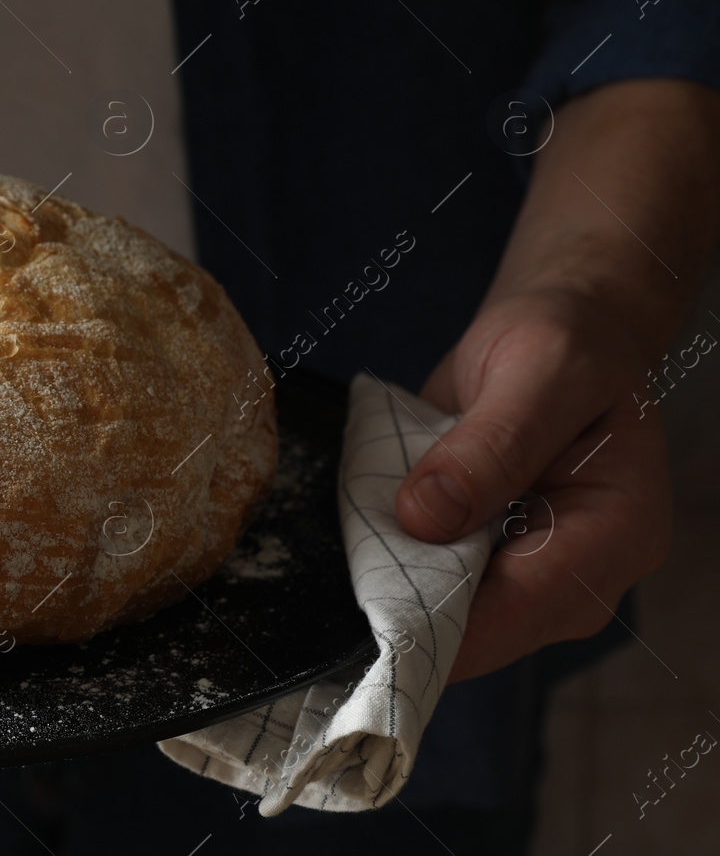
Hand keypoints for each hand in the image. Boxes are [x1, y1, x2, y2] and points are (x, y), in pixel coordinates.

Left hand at [395, 286, 670, 681]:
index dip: (443, 622)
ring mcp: (537, 578)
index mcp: (617, 532)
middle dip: (413, 604)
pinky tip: (372, 532)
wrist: (562, 336)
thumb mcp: (537, 372)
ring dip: (399, 582)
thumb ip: (491, 445)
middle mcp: (583, 574)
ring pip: (453, 618)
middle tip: (349, 561)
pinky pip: (439, 590)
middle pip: (484, 629)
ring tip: (361, 532)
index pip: (522, 608)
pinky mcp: (497, 569)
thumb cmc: (564, 344)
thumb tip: (425, 518)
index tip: (370, 613)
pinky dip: (399, 565)